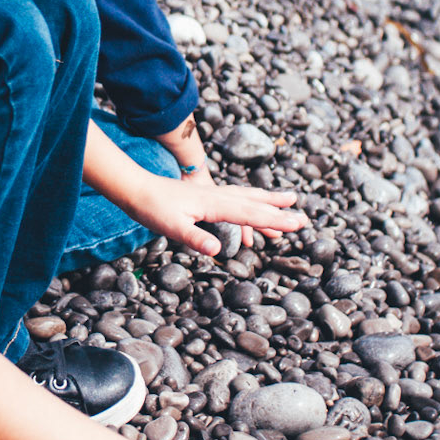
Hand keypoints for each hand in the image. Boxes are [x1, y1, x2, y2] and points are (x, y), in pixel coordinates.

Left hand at [131, 170, 308, 256]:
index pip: (251, 214)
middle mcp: (217, 196)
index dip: (276, 220)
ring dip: (268, 202)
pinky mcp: (205, 197)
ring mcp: (212, 195)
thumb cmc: (152, 209)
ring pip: (246, 198)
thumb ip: (195, 238)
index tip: (299, 224)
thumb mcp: (172, 227)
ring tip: (289, 202)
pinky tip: (251, 211)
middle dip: (279, 210)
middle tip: (303, 216)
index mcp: (214, 204)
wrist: (136, 188)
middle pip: (254, 202)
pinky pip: (235, 200)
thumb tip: (217, 251)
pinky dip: (249, 205)